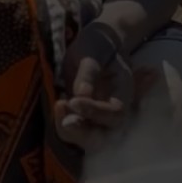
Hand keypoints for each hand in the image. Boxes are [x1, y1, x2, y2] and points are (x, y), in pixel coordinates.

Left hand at [54, 24, 134, 148]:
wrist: (94, 45)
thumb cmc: (97, 44)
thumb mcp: (93, 51)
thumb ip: (89, 72)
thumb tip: (81, 93)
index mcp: (123, 91)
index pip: (115, 112)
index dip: (95, 111)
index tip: (74, 101)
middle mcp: (112, 109)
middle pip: (103, 134)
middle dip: (82, 132)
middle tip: (65, 121)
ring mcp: (96, 116)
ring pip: (86, 137)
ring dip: (69, 130)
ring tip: (58, 105)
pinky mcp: (81, 117)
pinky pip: (72, 129)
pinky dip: (61, 123)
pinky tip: (57, 104)